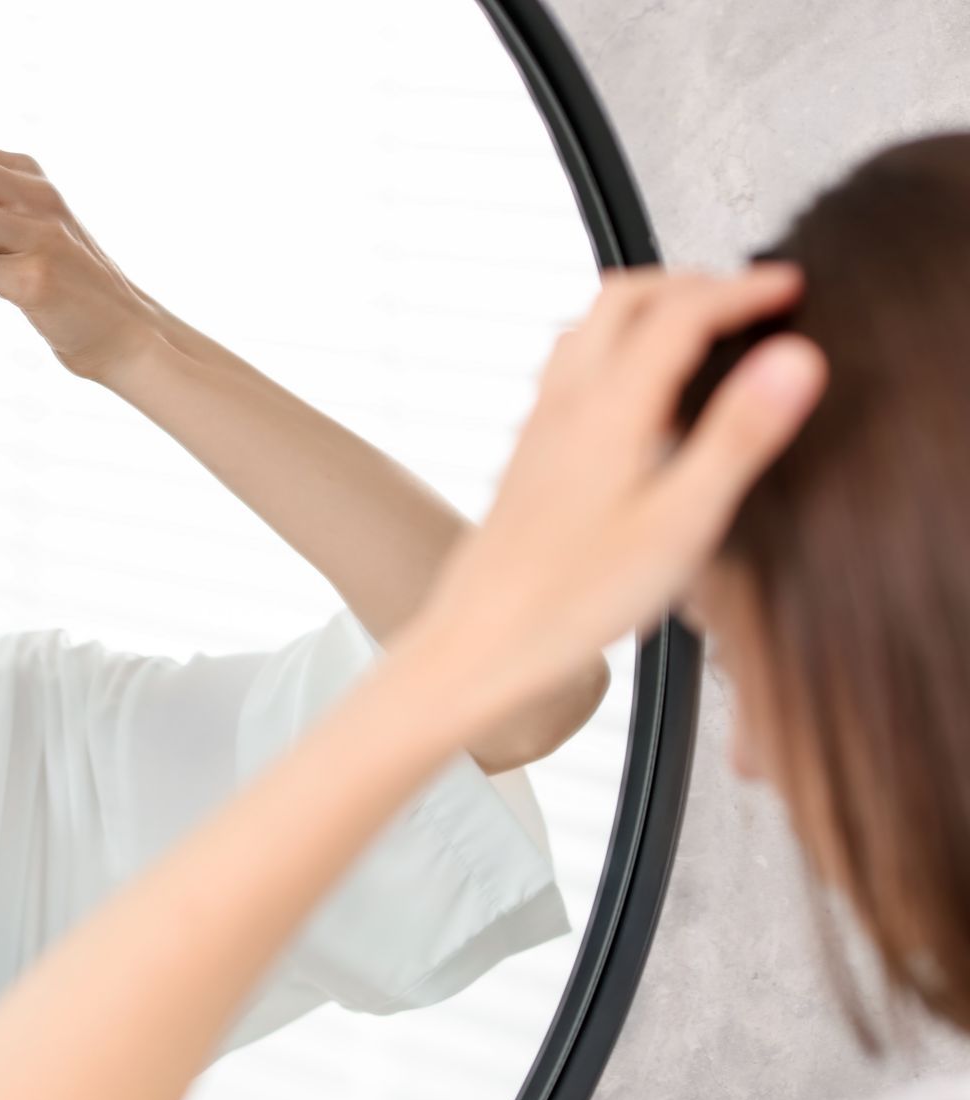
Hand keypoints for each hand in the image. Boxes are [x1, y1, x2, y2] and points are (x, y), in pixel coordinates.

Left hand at [404, 262, 827, 737]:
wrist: (481, 642)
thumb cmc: (572, 599)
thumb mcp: (681, 521)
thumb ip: (739, 434)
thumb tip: (793, 357)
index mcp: (610, 407)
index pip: (683, 312)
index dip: (743, 291)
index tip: (790, 287)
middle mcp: (566, 404)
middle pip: (625, 299)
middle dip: (691, 284)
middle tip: (747, 298)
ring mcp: (540, 427)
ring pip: (589, 329)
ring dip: (647, 310)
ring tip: (700, 331)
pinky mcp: (529, 455)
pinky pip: (569, 371)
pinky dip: (614, 350)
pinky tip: (636, 398)